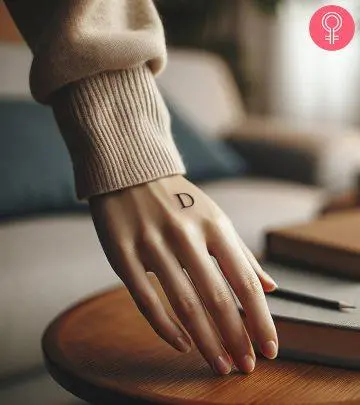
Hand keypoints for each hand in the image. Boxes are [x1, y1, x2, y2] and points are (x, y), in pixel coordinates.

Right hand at [89, 175, 277, 374]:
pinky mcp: (122, 254)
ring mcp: (151, 244)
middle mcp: (184, 234)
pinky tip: (183, 345)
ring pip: (184, 304)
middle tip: (245, 367)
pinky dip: (165, 328)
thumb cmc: (178, 200)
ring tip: (220, 364)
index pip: (244, 279)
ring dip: (206, 341)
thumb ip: (241, 253)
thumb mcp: (214, 217)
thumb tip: (270, 287)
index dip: (260, 318)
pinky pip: (146, 299)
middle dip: (235, 338)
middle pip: (217, 297)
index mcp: (213, 224)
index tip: (269, 349)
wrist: (130, 172)